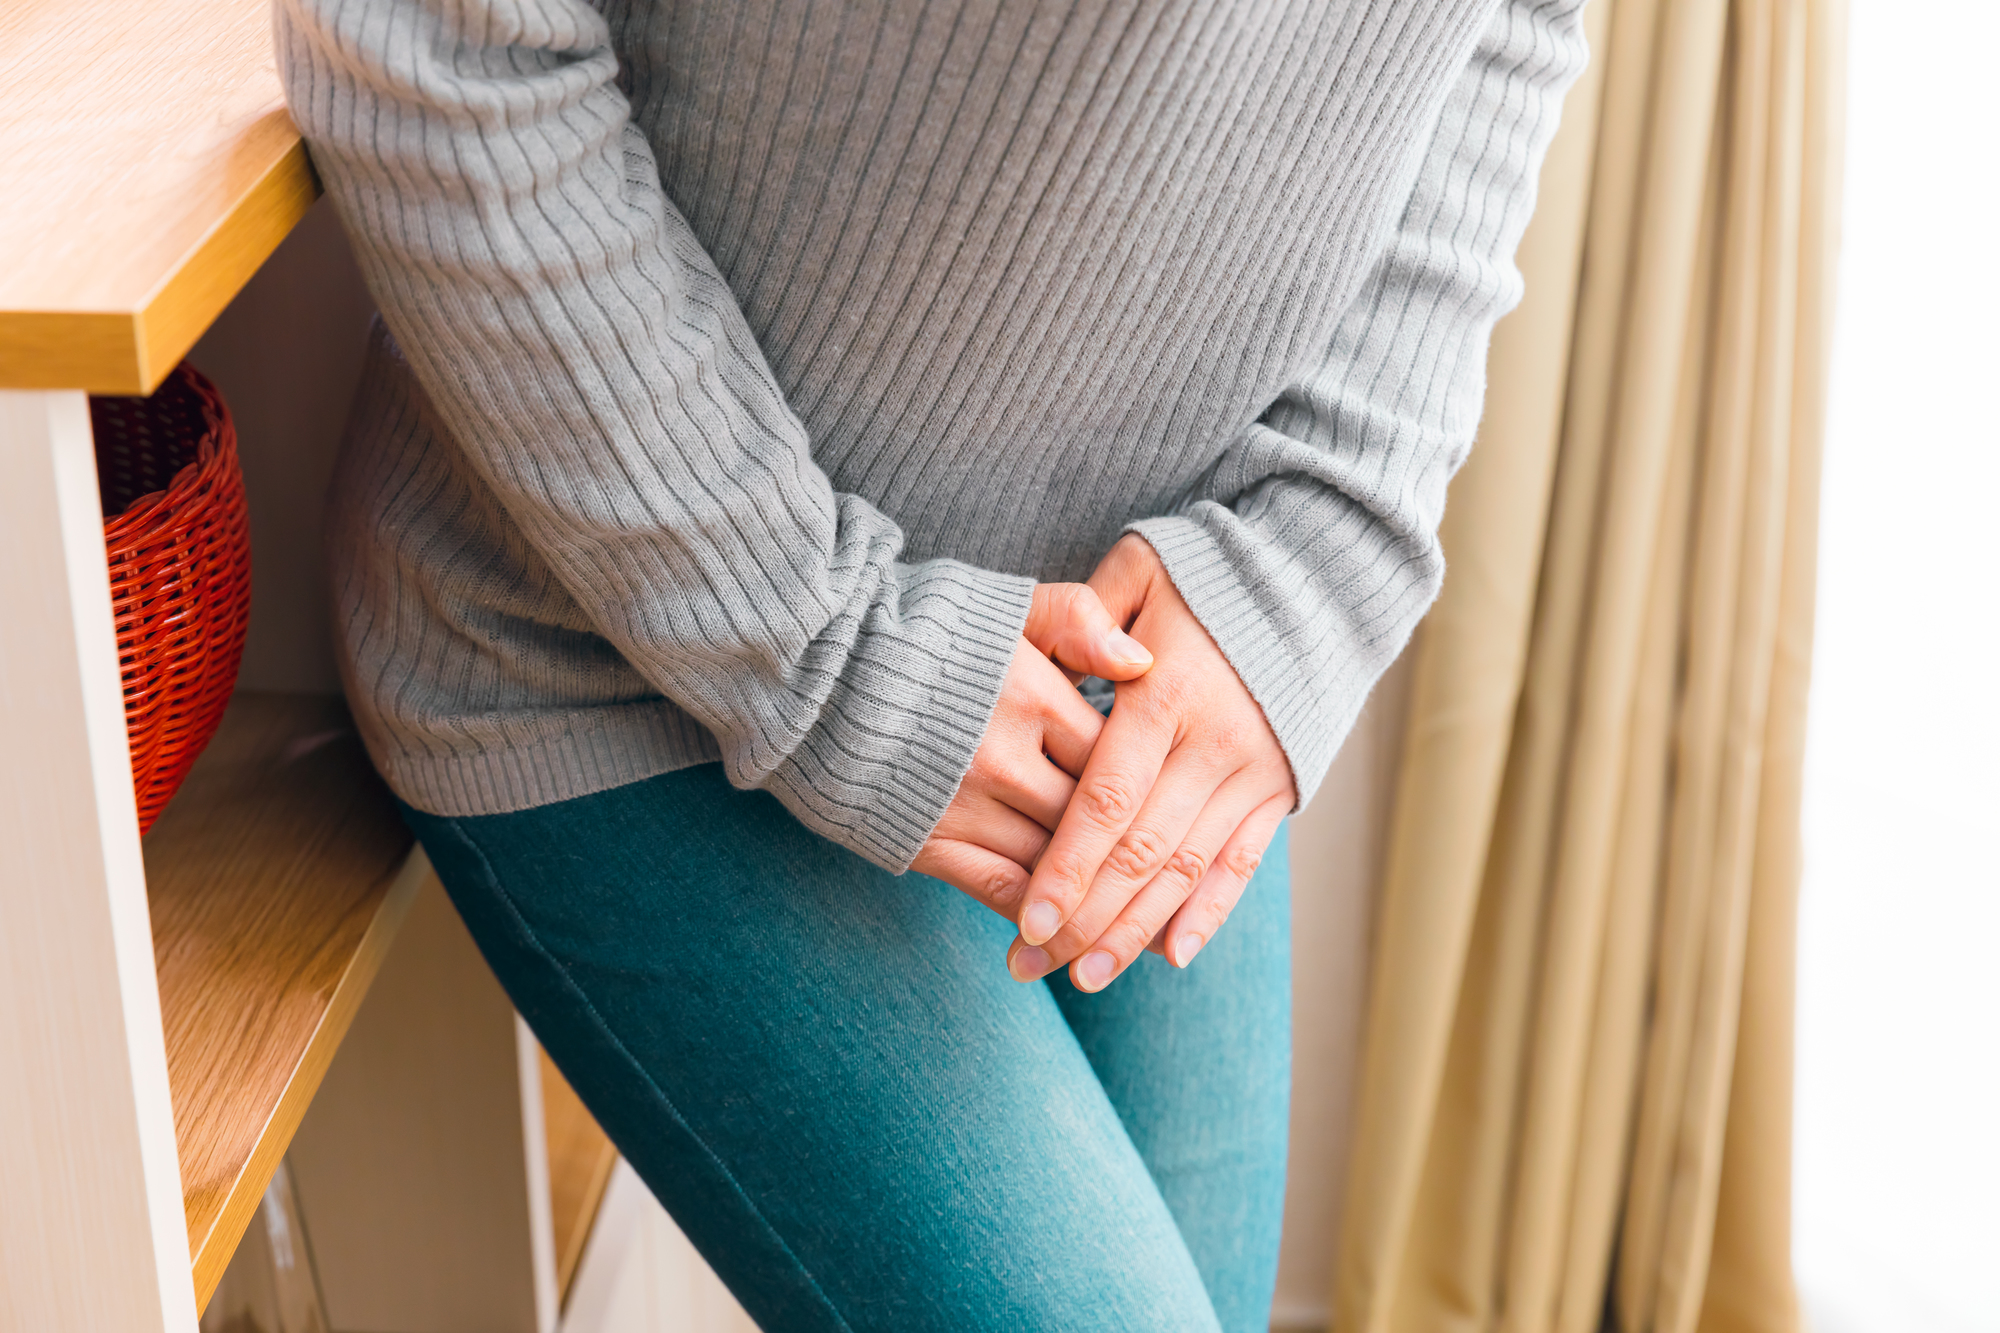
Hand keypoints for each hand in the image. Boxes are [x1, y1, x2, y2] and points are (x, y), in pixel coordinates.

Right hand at [911, 583, 1153, 916]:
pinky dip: (1039, 915)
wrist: (812, 664)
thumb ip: (1078, 621)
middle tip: (1185, 890)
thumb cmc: (920, 628)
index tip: (1182, 808)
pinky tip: (1068, 932)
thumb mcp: (1004, 604)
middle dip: (1139, 857)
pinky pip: (1000, 891)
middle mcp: (1006, 758)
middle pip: (1095, 822)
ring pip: (1056, 868)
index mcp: (1033, 696)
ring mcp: (965, 806)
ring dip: (1100, 900)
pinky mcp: (927, 841)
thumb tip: (1145, 661)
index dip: (1155, 785)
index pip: (1119, 757)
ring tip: (1146, 934)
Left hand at [1007, 535, 1293, 990]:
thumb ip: (1084, 614)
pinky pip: (1240, 865)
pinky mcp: (1280, 790)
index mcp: (1170, 691)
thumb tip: (1074, 668)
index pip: (1109, 799)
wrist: (1318, 578)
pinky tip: (1167, 957)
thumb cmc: (1206, 571)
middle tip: (1030, 964)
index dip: (1068, 866)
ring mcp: (1254, 772)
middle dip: (1085, 918)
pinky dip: (1206, 915)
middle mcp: (1216, 742)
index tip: (1027, 918)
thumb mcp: (1141, 568)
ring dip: (1133, 932)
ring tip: (1082, 977)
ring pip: (1187, 872)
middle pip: (1144, 853)